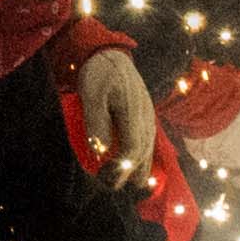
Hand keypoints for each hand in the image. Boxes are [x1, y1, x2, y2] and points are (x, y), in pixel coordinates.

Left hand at [67, 44, 162, 184]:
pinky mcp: (145, 117)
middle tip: (112, 186)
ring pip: (148, 149)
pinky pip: (147, 142)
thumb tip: (101, 151)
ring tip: (130, 183)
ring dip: (139, 168)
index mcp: (133, 113)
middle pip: (143, 154)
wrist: (111, 54)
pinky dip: (142, 156)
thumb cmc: (99, 73)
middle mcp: (145, 118)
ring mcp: (148, 117)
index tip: (105, 178)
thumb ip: (97, 122)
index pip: (132, 150)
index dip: (121, 169)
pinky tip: (136, 165)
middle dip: (130, 174)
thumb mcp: (92, 95)